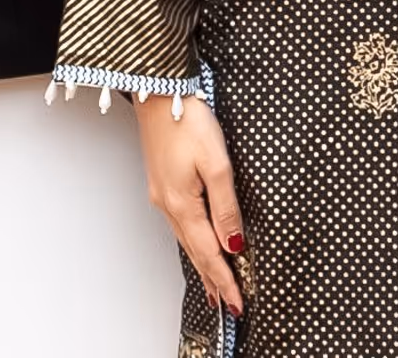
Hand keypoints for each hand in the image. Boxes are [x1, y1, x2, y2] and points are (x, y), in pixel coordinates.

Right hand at [134, 91, 246, 317]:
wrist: (159, 94)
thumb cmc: (187, 121)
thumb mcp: (217, 163)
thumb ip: (226, 206)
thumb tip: (234, 242)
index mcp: (183, 204)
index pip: (210, 253)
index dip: (225, 279)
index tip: (238, 302)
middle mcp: (169, 206)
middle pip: (196, 252)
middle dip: (214, 279)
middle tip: (229, 304)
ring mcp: (163, 196)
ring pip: (187, 241)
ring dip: (203, 264)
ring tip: (215, 286)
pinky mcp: (162, 185)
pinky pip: (181, 225)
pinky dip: (193, 243)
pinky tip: (198, 245)